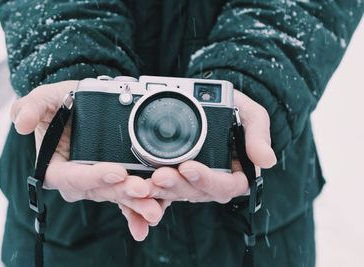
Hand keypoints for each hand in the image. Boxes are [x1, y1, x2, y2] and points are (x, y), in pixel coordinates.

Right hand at [11, 81, 163, 240]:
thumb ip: (30, 107)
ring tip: (155, 206)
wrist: (83, 105)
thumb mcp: (45, 98)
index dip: (93, 176)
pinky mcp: (116, 182)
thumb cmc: (62, 103)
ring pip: (117, 196)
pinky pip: (128, 197)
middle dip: (122, 192)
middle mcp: (78, 181)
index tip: (116, 170)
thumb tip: (20, 124)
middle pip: (100, 191)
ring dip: (137, 203)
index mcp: (56, 169)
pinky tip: (157, 210)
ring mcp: (99, 183)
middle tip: (143, 190)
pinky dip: (141, 206)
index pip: (73, 178)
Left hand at [149, 90, 276, 203]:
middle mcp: (213, 182)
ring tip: (146, 180)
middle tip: (160, 175)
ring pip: (177, 192)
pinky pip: (163, 188)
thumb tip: (267, 161)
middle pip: (197, 192)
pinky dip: (151, 190)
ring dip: (161, 190)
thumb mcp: (252, 116)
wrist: (211, 103)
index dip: (208, 180)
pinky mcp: (175, 177)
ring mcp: (192, 182)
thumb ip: (258, 136)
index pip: (226, 186)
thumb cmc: (236, 110)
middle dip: (178, 186)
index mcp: (236, 174)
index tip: (190, 168)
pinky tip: (138, 185)